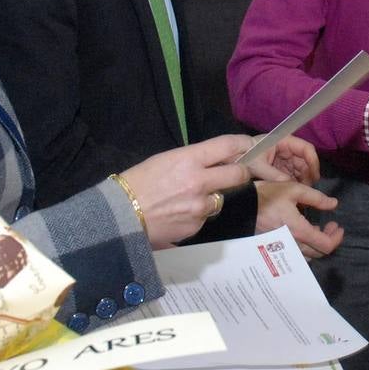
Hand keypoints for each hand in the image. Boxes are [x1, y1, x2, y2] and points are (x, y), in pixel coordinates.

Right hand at [121, 135, 252, 247]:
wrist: (121, 216)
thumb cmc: (138, 182)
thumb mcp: (165, 160)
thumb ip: (193, 160)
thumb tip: (214, 161)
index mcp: (190, 160)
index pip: (227, 146)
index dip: (243, 143)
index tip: (247, 145)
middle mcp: (200, 182)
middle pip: (239, 174)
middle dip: (241, 172)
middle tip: (236, 173)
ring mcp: (200, 206)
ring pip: (220, 198)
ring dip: (212, 196)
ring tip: (188, 198)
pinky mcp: (197, 226)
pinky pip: (205, 216)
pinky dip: (197, 214)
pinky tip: (178, 213)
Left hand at [246, 135, 319, 184]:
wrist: (233, 158)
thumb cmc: (245, 156)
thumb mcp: (258, 166)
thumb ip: (274, 175)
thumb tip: (290, 185)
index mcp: (284, 141)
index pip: (306, 149)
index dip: (313, 162)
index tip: (314, 177)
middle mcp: (286, 148)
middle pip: (304, 160)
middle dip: (307, 174)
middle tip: (306, 188)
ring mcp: (283, 157)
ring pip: (299, 168)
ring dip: (301, 179)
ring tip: (299, 191)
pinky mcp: (279, 166)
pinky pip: (291, 173)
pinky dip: (293, 182)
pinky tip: (293, 190)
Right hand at [255, 180, 342, 259]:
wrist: (240, 207)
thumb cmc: (267, 195)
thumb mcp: (293, 189)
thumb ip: (316, 198)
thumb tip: (334, 204)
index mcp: (299, 230)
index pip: (326, 245)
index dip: (337, 238)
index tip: (338, 226)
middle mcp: (292, 245)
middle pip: (319, 253)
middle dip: (329, 239)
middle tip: (330, 225)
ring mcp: (282, 250)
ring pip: (308, 256)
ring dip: (317, 245)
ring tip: (317, 229)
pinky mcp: (274, 249)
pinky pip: (295, 256)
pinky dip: (305, 248)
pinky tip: (303, 234)